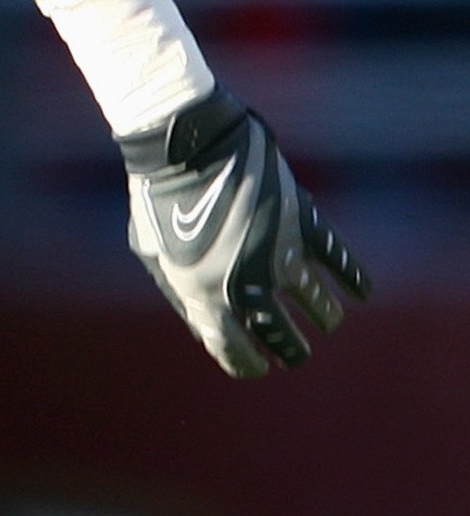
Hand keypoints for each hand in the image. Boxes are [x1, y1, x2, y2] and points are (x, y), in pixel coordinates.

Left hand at [120, 86, 367, 377]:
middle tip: (298, 355)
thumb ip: (180, 294)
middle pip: (280, 332)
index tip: (260, 367)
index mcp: (206, 298)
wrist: (187, 148)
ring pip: (315, 300)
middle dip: (292, 348)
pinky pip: (336, 256)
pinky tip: (362, 291)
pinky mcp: (301, 221)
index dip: (248, 364)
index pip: (235, 349)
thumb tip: (204, 327)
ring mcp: (279, 253)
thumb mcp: (153, 256)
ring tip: (329, 320)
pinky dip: (353, 275)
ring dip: (324, 314)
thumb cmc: (160, 200)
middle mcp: (248, 283)